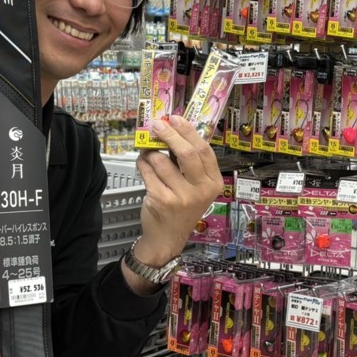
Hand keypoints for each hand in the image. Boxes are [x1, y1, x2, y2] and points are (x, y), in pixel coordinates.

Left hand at [133, 115, 222, 270]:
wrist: (167, 237)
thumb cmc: (181, 206)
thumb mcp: (195, 186)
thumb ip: (189, 163)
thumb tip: (174, 131)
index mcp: (214, 183)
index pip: (204, 150)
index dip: (189, 131)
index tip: (175, 119)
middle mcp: (201, 190)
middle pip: (186, 153)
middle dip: (170, 134)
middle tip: (158, 124)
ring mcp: (181, 197)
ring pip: (161, 161)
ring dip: (150, 152)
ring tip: (148, 152)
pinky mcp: (162, 200)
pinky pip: (148, 172)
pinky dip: (142, 164)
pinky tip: (143, 164)